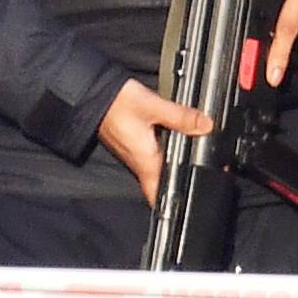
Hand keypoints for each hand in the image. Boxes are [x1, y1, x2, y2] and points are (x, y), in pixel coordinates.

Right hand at [98, 78, 210, 205]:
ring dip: (173, 164)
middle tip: (203, 177)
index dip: (173, 203)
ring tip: (194, 156)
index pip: (158, 195)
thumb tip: (205, 125)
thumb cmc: (116, 104)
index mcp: (145, 162)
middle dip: (180, 181)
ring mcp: (134, 153)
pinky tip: (175, 137)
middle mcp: (139, 162)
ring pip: (158, 167)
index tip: (191, 202)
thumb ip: (180, 117)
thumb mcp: (153, 107)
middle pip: (162, 181)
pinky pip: (152, 153)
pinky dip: (165, 149)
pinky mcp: (132, 142)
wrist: (92, 94)